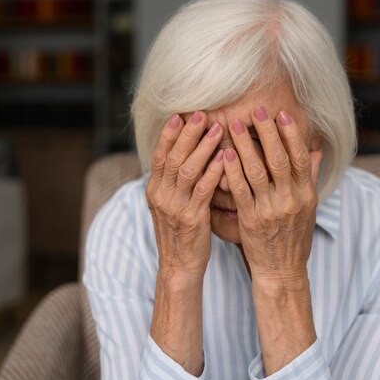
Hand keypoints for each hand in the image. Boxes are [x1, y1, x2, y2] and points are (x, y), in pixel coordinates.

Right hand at [146, 111, 224, 282]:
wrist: (179, 266)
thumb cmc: (181, 233)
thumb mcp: (171, 205)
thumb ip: (175, 182)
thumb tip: (185, 156)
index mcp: (155, 189)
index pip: (159, 155)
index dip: (169, 134)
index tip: (180, 114)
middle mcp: (161, 195)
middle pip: (172, 156)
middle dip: (187, 133)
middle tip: (201, 113)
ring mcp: (175, 206)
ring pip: (187, 169)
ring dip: (203, 147)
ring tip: (217, 128)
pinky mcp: (191, 218)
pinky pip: (202, 190)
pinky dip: (213, 171)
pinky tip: (224, 158)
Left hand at [223, 106, 322, 285]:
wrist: (282, 271)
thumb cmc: (295, 238)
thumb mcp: (309, 209)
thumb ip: (310, 178)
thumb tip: (316, 151)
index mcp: (306, 194)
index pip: (299, 157)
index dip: (290, 134)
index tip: (280, 114)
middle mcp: (290, 200)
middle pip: (278, 159)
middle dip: (266, 132)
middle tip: (254, 110)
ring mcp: (270, 210)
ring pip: (257, 172)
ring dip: (245, 146)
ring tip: (233, 125)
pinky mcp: (251, 220)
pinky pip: (241, 191)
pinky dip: (232, 171)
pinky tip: (225, 154)